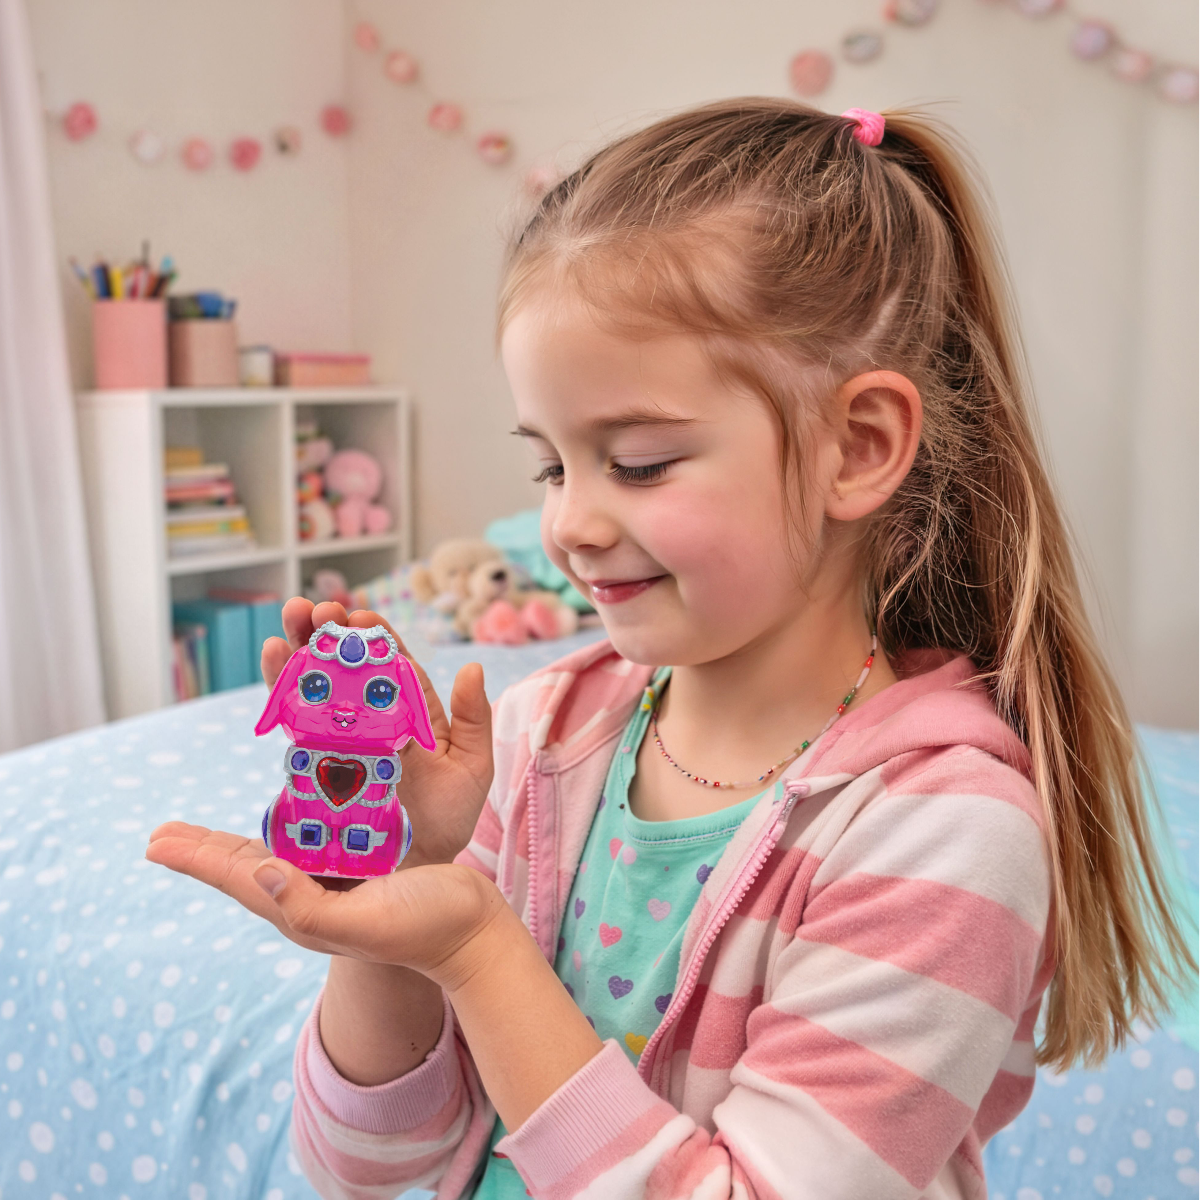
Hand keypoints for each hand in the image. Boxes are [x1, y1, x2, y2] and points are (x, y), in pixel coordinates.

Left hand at [145, 822, 506, 986]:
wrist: (473, 930)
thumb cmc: (425, 928)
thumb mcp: (366, 922)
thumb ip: (308, 908)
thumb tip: (258, 871)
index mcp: (304, 910)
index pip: (238, 878)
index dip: (197, 858)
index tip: (156, 842)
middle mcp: (312, 896)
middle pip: (245, 866)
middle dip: (204, 849)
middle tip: (163, 833)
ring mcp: (337, 883)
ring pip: (275, 852)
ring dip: (237, 838)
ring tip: (203, 831)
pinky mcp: (363, 865)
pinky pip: (315, 840)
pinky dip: (291, 823)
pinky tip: (288, 812)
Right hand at [262, 597, 493, 869]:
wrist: (414, 868)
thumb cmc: (447, 820)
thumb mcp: (471, 768)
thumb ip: (472, 720)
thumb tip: (473, 670)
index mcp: (411, 711)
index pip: (391, 662)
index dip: (375, 637)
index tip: (362, 616)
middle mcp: (373, 717)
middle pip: (347, 662)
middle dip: (330, 631)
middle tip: (315, 608)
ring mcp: (341, 735)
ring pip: (318, 681)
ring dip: (301, 645)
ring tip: (290, 617)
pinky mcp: (314, 758)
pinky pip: (296, 717)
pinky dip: (282, 685)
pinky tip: (273, 656)